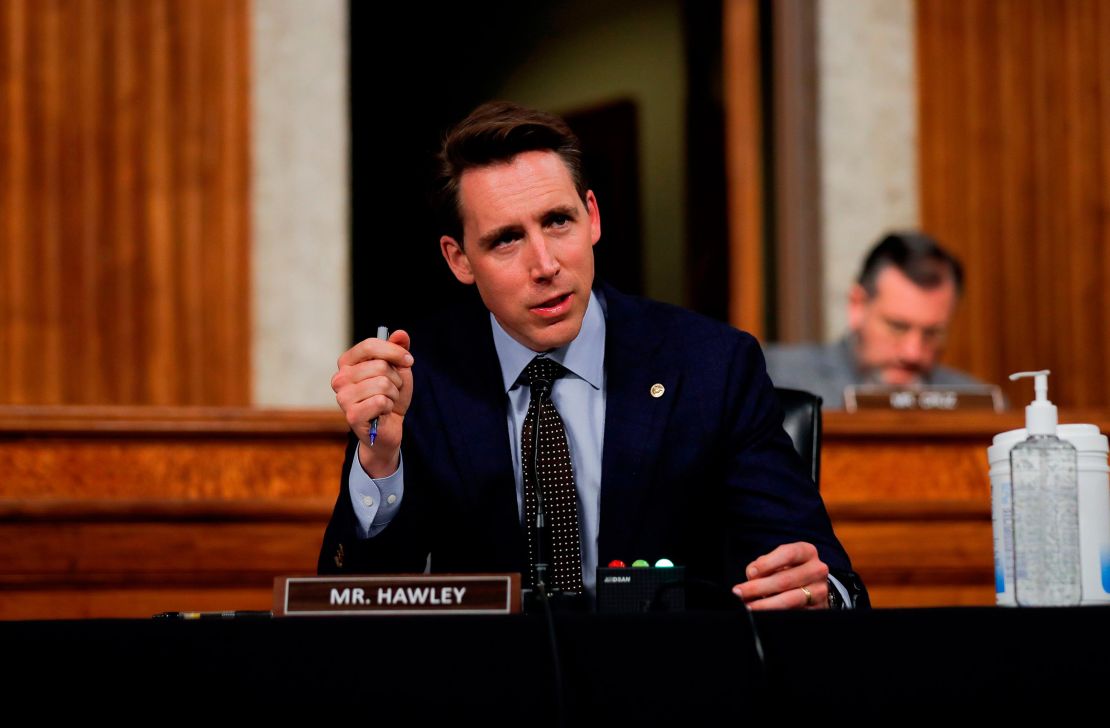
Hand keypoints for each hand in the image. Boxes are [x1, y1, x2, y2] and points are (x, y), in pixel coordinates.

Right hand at [331, 330, 413, 477]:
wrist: (389, 427)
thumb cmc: (390, 396)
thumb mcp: (398, 370)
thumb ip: (399, 350)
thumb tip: (401, 334)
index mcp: (347, 363)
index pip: (370, 345)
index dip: (394, 351)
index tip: (409, 361)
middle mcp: (340, 378)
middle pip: (379, 366)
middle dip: (396, 379)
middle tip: (392, 390)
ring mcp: (343, 397)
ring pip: (382, 384)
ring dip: (393, 394)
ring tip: (387, 401)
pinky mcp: (351, 415)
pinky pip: (381, 401)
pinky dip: (389, 406)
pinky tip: (383, 412)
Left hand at [732, 542, 829, 609]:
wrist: (812, 587)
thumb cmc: (788, 570)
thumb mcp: (778, 561)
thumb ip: (763, 565)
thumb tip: (752, 576)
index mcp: (807, 551)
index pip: (787, 554)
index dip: (767, 563)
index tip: (750, 573)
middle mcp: (817, 570)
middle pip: (785, 579)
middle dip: (758, 587)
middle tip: (739, 593)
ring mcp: (820, 591)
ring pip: (790, 599)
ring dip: (765, 604)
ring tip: (748, 606)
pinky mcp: (818, 610)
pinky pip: (794, 614)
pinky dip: (775, 614)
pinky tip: (762, 615)